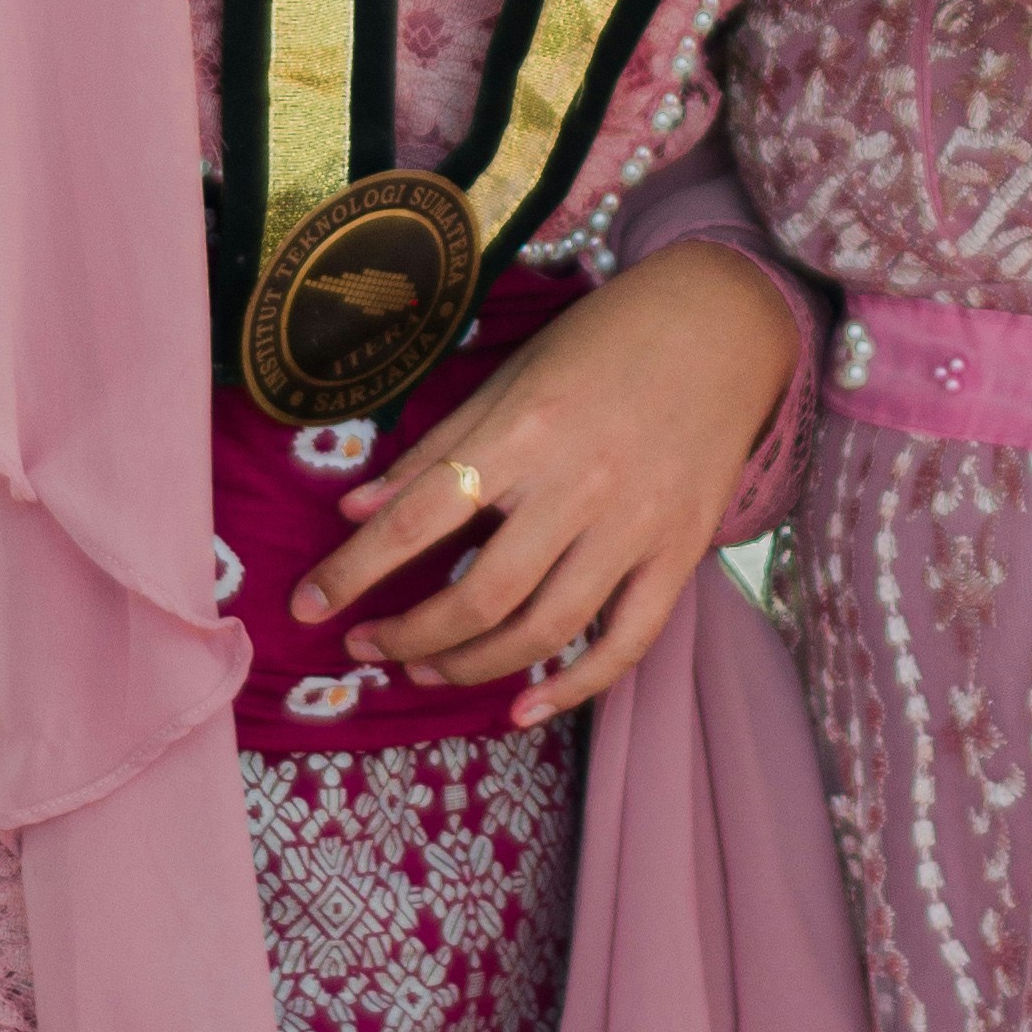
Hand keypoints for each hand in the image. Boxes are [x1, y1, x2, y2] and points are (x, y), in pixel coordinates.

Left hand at [294, 242, 801, 722]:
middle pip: (483, 593)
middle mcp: (581, 484)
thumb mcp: (511, 375)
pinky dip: (573, 686)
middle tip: (369, 646)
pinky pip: (626, 642)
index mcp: (526, 429)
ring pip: (546, 628)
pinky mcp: (681, 553)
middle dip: (410, 635)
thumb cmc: (605, 340)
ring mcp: (637, 525)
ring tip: (426, 672)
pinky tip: (523, 705)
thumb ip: (437, 448)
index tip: (309, 606)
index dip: (355, 569)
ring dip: (473, 666)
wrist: (722, 325)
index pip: (421, 516)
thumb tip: (356, 509)